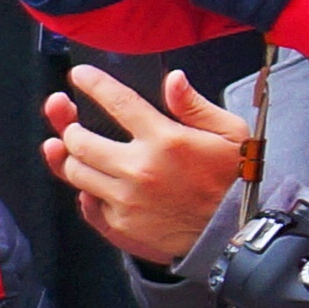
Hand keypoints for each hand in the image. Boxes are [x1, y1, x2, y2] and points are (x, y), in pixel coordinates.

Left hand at [41, 64, 254, 261]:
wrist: (237, 231)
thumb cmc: (236, 180)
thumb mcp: (229, 133)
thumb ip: (195, 105)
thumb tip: (172, 79)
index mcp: (166, 140)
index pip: (118, 102)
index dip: (93, 84)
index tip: (79, 76)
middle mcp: (140, 169)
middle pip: (80, 141)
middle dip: (70, 127)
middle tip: (73, 124)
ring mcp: (126, 199)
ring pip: (75, 172)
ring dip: (71, 158)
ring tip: (79, 151)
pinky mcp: (121, 224)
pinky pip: (87, 203)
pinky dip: (86, 190)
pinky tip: (94, 182)